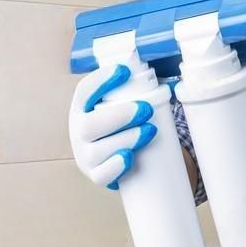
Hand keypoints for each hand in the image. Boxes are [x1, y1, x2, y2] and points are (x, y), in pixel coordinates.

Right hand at [69, 64, 157, 189]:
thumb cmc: (120, 124)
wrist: (113, 157)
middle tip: (146, 109)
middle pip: (90, 125)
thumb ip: (131, 90)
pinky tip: (129, 156)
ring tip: (150, 131)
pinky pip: (102, 175)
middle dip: (120, 116)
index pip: (84, 92)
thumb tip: (167, 77)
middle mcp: (79, 132)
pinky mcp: (96, 176)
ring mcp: (86, 156)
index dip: (101, 80)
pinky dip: (116, 166)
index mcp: (82, 109)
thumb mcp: (117, 105)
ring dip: (126, 139)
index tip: (124, 71)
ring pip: (98, 150)